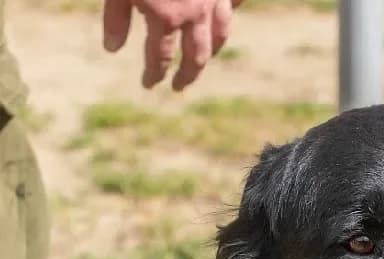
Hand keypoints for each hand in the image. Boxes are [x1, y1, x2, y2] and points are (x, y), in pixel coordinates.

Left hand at [102, 0, 242, 90]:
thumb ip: (115, 18)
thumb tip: (112, 50)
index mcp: (165, 18)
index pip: (160, 57)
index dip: (154, 73)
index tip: (149, 84)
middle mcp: (195, 15)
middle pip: (196, 55)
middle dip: (188, 74)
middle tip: (180, 86)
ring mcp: (214, 0)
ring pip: (220, 34)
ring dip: (212, 51)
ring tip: (204, 60)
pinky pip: (232, 5)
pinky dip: (229, 14)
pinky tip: (227, 16)